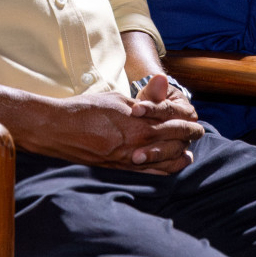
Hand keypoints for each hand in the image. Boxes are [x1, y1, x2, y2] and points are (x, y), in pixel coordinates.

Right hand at [14, 89, 203, 172]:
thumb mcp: (117, 99)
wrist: (58, 129)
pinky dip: (165, 169)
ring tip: (187, 151)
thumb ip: (144, 98)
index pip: (173, 120)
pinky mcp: (120, 169)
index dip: (186, 118)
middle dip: (188, 135)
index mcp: (139, 121)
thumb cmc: (85, 109)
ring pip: (165, 160)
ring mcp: (129, 159)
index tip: (193, 116)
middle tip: (197, 131)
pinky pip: (150, 173)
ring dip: (179, 154)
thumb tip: (163, 83)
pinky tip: (171, 165)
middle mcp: (138, 142)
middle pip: (174, 141)